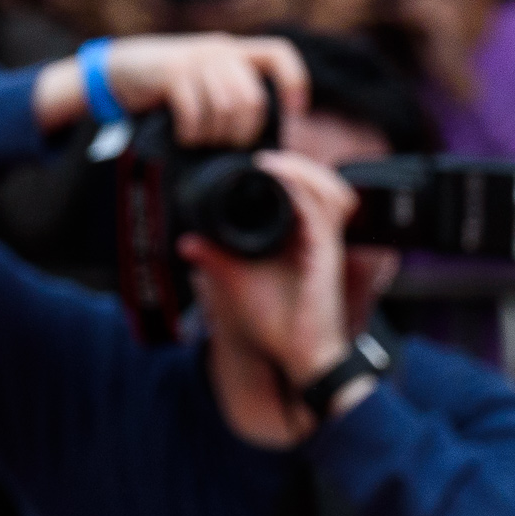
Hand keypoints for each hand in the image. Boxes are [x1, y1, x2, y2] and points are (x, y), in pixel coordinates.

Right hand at [45, 31, 308, 143]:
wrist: (121, 69)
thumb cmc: (171, 86)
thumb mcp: (207, 81)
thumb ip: (233, 94)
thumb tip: (264, 140)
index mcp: (235, 51)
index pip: (279, 54)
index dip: (294, 82)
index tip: (295, 112)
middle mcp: (220, 50)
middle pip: (252, 100)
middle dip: (241, 133)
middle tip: (223, 145)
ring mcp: (196, 59)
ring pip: (225, 109)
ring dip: (214, 136)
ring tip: (200, 141)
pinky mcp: (172, 72)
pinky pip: (195, 112)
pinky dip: (191, 133)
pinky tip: (183, 137)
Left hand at [180, 151, 356, 388]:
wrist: (299, 357)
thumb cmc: (276, 326)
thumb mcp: (235, 282)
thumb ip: (215, 258)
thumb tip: (187, 240)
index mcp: (301, 241)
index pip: (303, 195)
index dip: (286, 173)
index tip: (254, 164)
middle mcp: (317, 239)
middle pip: (320, 185)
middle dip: (296, 164)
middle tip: (262, 158)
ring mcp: (325, 244)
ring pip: (326, 189)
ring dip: (300, 169)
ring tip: (269, 162)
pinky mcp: (327, 252)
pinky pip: (320, 209)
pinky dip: (300, 187)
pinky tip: (276, 178)